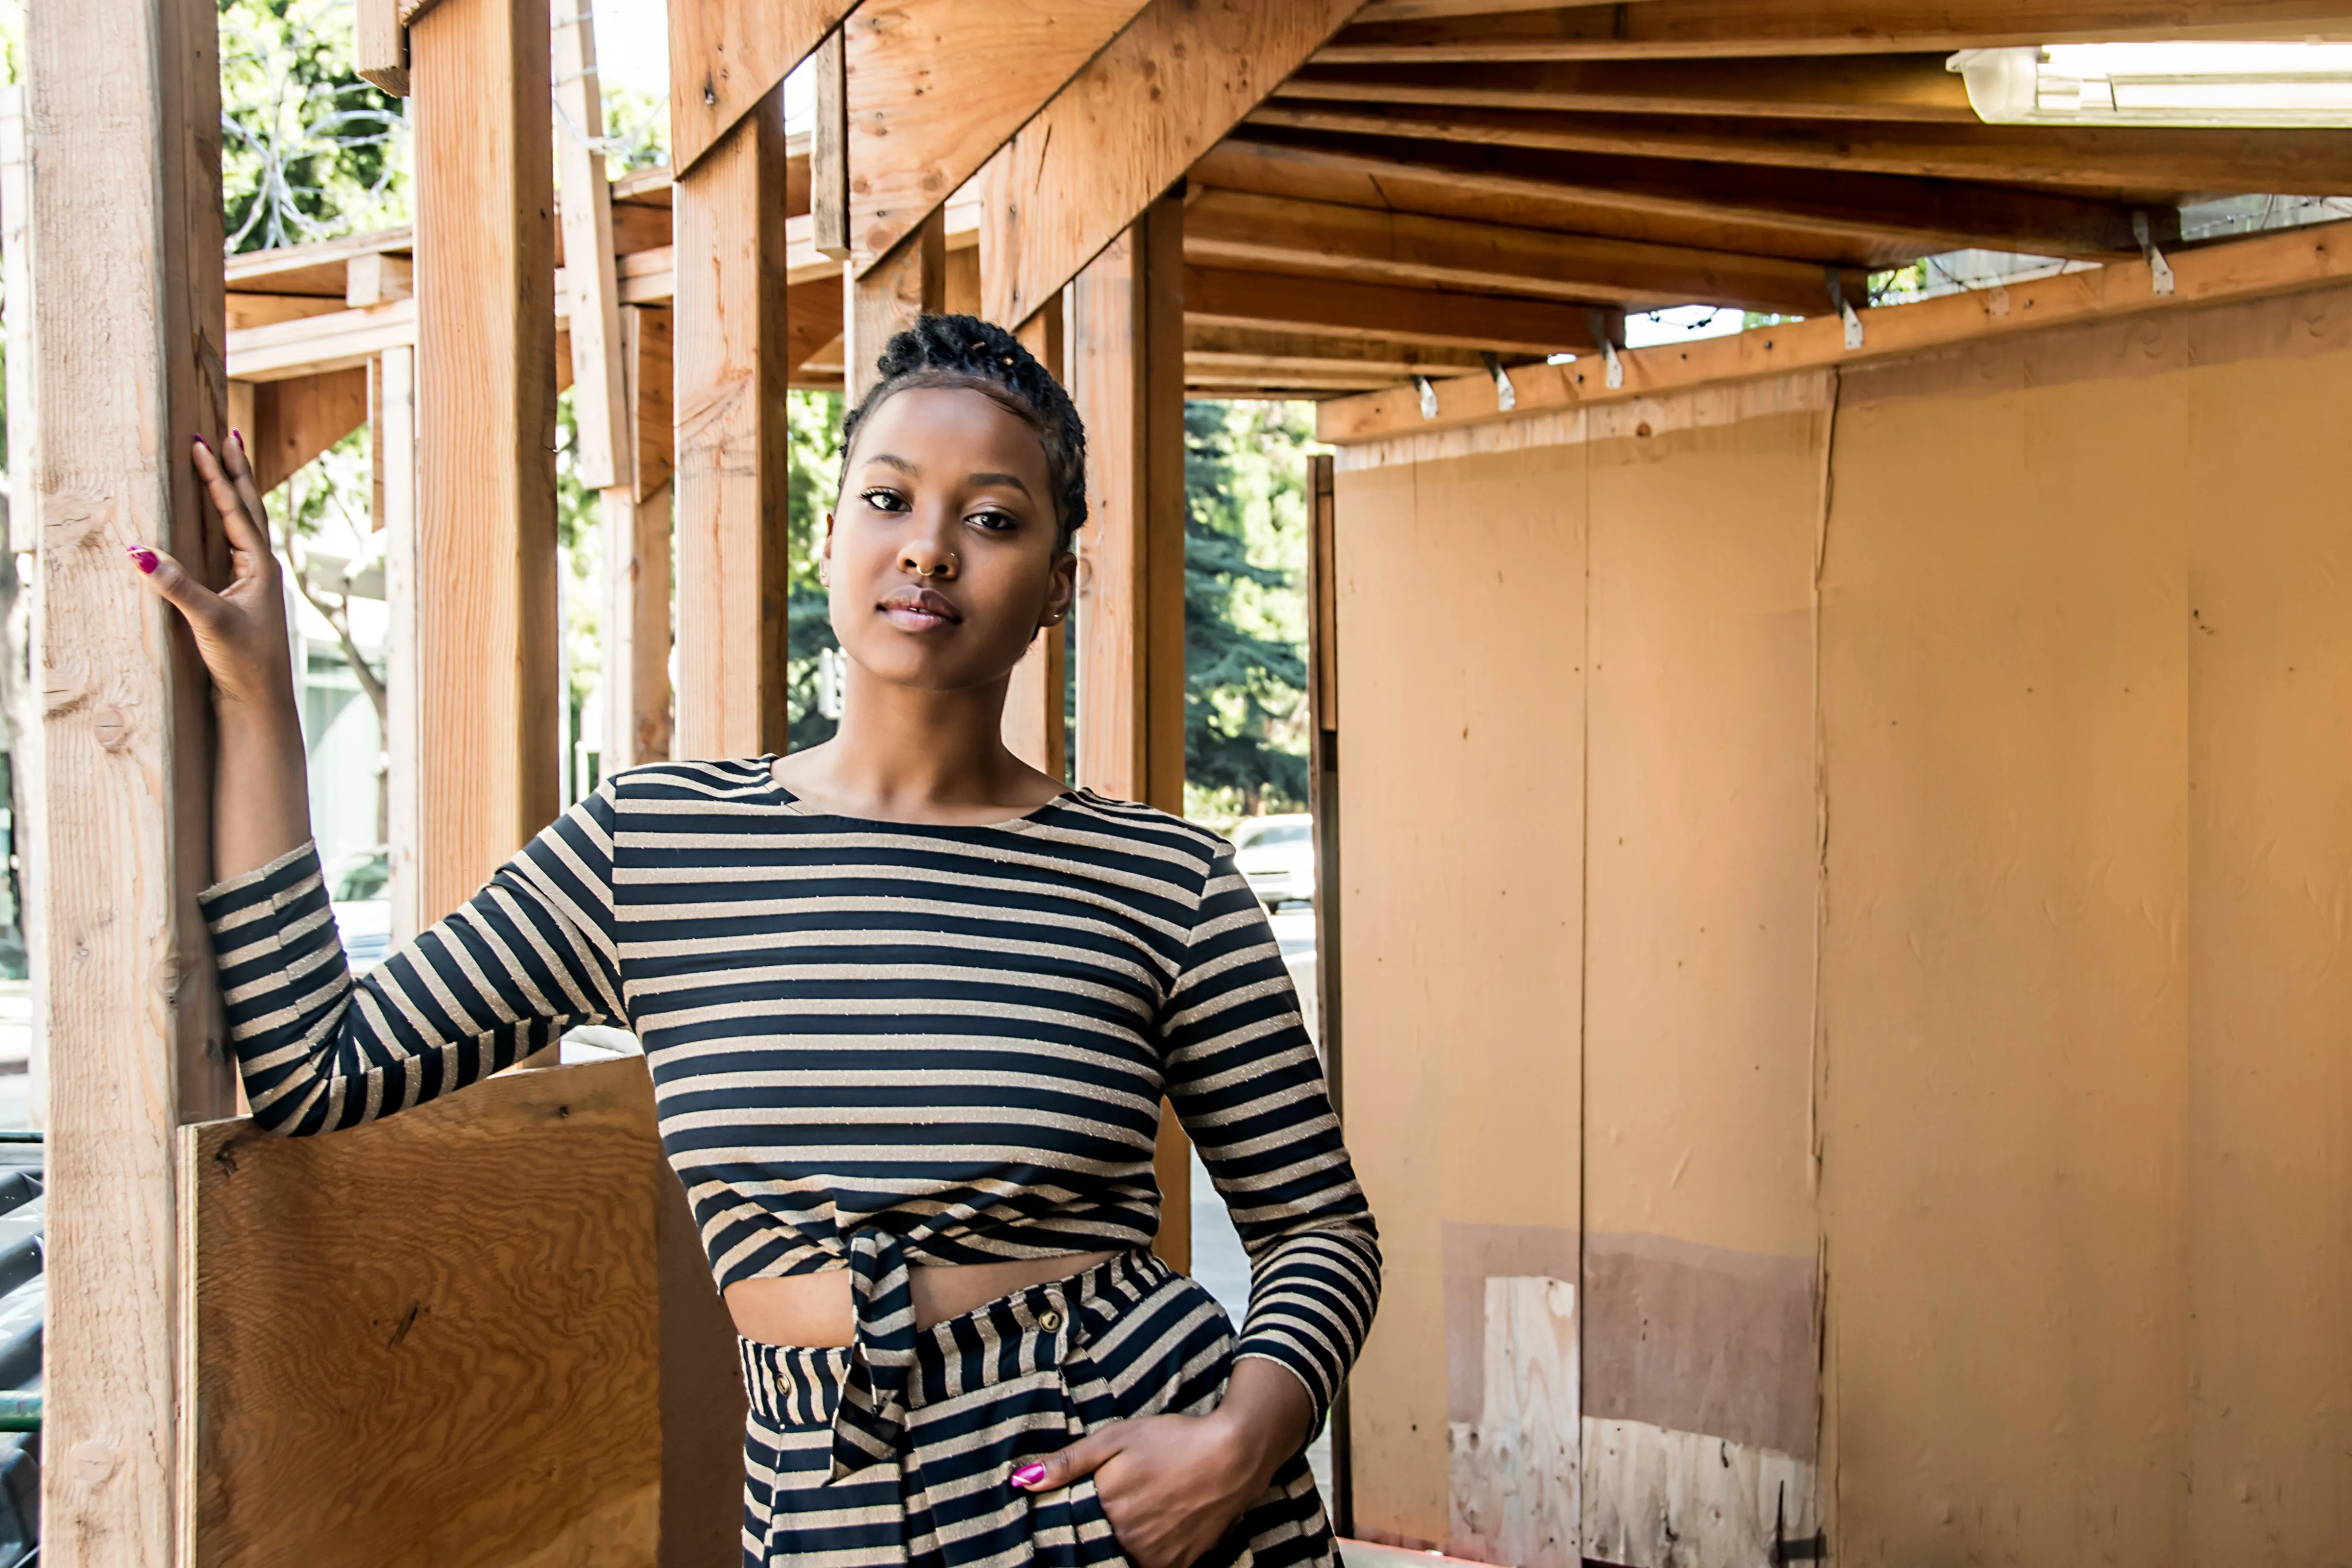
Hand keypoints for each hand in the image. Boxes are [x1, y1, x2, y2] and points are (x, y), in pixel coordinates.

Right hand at [131, 433, 295, 716]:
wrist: (259, 700)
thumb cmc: (244, 662)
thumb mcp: (208, 620)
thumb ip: (176, 586)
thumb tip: (139, 552)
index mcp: (260, 566)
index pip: (235, 510)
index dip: (217, 475)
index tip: (202, 441)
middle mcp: (261, 568)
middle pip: (248, 507)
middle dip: (235, 470)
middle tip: (228, 433)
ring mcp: (253, 580)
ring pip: (243, 524)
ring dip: (233, 491)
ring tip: (226, 461)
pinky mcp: (241, 595)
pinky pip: (233, 544)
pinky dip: (226, 521)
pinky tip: (219, 518)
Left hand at [1013, 1361, 1313, 1567]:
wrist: (1234, 1455)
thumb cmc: (1173, 1440)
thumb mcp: (1116, 1438)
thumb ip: (1069, 1463)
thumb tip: (1022, 1482)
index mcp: (1108, 1512)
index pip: (1072, 1530)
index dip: (1071, 1521)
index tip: (1076, 1508)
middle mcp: (1129, 1543)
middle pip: (1099, 1546)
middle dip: (1097, 1532)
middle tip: (1116, 1505)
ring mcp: (1157, 1558)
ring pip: (1124, 1558)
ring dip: (1122, 1544)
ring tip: (1138, 1512)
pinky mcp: (1181, 1564)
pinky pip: (1152, 1566)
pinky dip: (1147, 1553)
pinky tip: (1155, 1526)